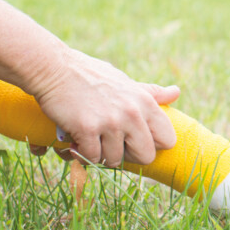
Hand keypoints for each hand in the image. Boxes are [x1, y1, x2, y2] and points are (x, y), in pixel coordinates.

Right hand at [25, 49, 178, 166]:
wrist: (53, 68)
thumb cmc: (89, 75)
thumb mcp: (124, 81)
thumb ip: (149, 92)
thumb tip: (176, 92)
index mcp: (145, 102)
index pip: (167, 139)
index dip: (151, 145)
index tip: (135, 141)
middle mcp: (132, 113)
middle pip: (146, 157)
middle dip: (128, 156)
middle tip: (111, 146)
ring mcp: (111, 122)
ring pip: (115, 161)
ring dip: (101, 155)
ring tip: (90, 140)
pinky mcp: (87, 129)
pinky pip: (92, 158)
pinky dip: (82, 154)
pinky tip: (75, 141)